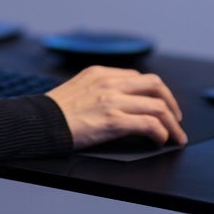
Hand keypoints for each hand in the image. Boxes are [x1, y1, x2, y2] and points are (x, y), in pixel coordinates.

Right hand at [45, 65, 186, 149]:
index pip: (139, 77)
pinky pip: (149, 124)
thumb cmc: (54, 111)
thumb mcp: (78, 87)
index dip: (155, 92)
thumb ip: (99, 88)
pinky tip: (159, 141)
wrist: (38, 123)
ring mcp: (112, 100)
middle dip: (171, 103)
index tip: (161, 105)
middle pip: (155, 85)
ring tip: (175, 136)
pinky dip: (160, 133)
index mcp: (100, 72)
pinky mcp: (113, 120)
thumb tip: (122, 101)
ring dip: (172, 123)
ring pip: (157, 105)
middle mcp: (109, 82)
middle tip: (175, 118)